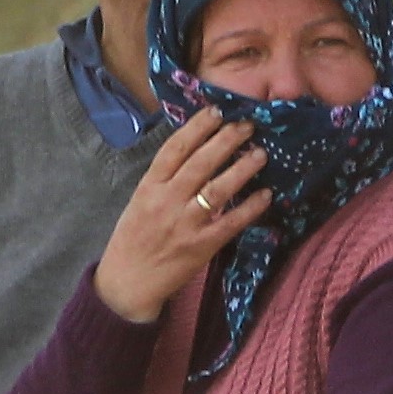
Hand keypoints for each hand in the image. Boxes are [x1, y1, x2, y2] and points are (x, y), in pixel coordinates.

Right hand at [93, 111, 269, 323]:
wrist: (126, 282)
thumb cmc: (133, 238)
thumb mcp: (140, 201)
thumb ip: (164, 179)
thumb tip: (196, 150)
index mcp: (149, 186)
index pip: (175, 148)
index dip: (197, 127)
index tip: (217, 111)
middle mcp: (167, 201)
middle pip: (200, 163)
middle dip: (226, 140)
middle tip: (248, 125)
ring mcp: (185, 224)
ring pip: (218, 189)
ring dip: (242, 169)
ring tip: (261, 154)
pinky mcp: (201, 246)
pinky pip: (231, 223)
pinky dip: (250, 208)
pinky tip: (266, 195)